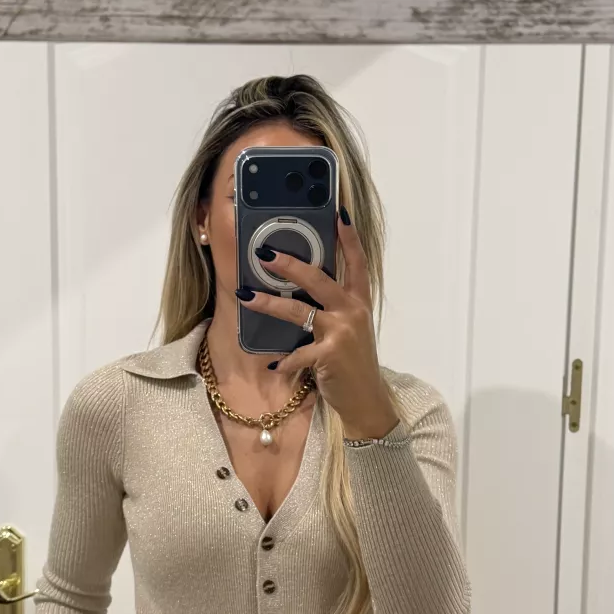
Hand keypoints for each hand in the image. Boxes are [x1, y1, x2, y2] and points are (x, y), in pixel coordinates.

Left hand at [237, 211, 398, 438]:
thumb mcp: (350, 330)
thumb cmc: (353, 364)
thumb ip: (333, 309)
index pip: (356, 262)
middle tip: (264, 253)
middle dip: (290, 264)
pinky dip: (284, 360)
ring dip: (269, 303)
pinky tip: (273, 364)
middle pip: (319, 279)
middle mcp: (352, 311)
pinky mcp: (330, 356)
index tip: (339, 212)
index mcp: (358, 302)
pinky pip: (298, 354)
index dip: (348, 238)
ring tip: (246, 296)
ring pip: (300, 310)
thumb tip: (302, 290)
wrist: (367, 400)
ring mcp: (341, 332)